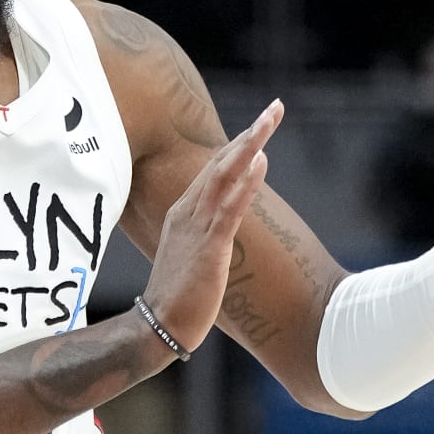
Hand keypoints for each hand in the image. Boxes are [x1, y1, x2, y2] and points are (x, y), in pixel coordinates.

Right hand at [142, 101, 281, 351]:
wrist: (158, 325)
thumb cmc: (176, 297)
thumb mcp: (189, 257)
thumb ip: (202, 237)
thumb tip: (218, 230)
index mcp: (182, 213)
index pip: (213, 169)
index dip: (237, 145)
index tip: (258, 125)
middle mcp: (187, 212)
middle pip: (221, 162)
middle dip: (249, 133)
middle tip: (275, 108)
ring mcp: (196, 227)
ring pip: (225, 175)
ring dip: (250, 145)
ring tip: (271, 120)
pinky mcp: (209, 247)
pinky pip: (231, 207)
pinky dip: (247, 182)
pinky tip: (263, 161)